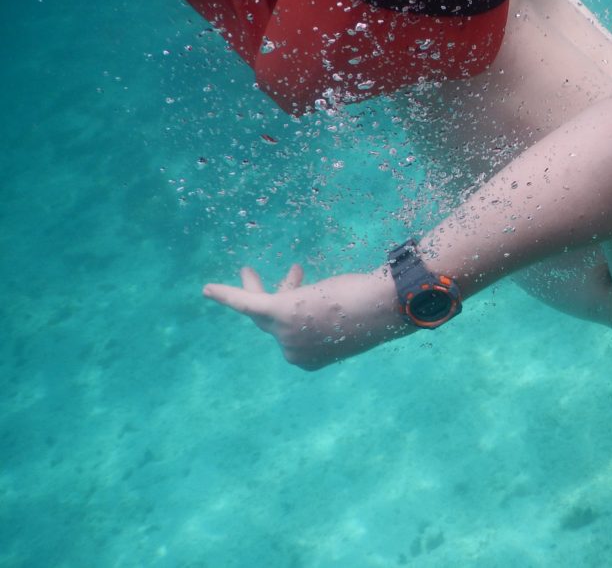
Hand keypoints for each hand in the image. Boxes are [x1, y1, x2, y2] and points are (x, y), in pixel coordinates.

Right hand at [203, 264, 407, 369]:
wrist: (385, 306)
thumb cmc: (376, 309)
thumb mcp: (346, 317)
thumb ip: (326, 317)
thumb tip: (324, 306)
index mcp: (309, 359)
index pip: (290, 332)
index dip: (293, 306)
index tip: (301, 281)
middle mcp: (294, 352)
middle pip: (272, 322)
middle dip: (272, 298)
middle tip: (265, 277)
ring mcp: (286, 334)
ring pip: (263, 307)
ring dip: (257, 287)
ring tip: (247, 271)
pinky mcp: (281, 313)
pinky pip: (246, 303)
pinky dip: (227, 295)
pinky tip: (208, 289)